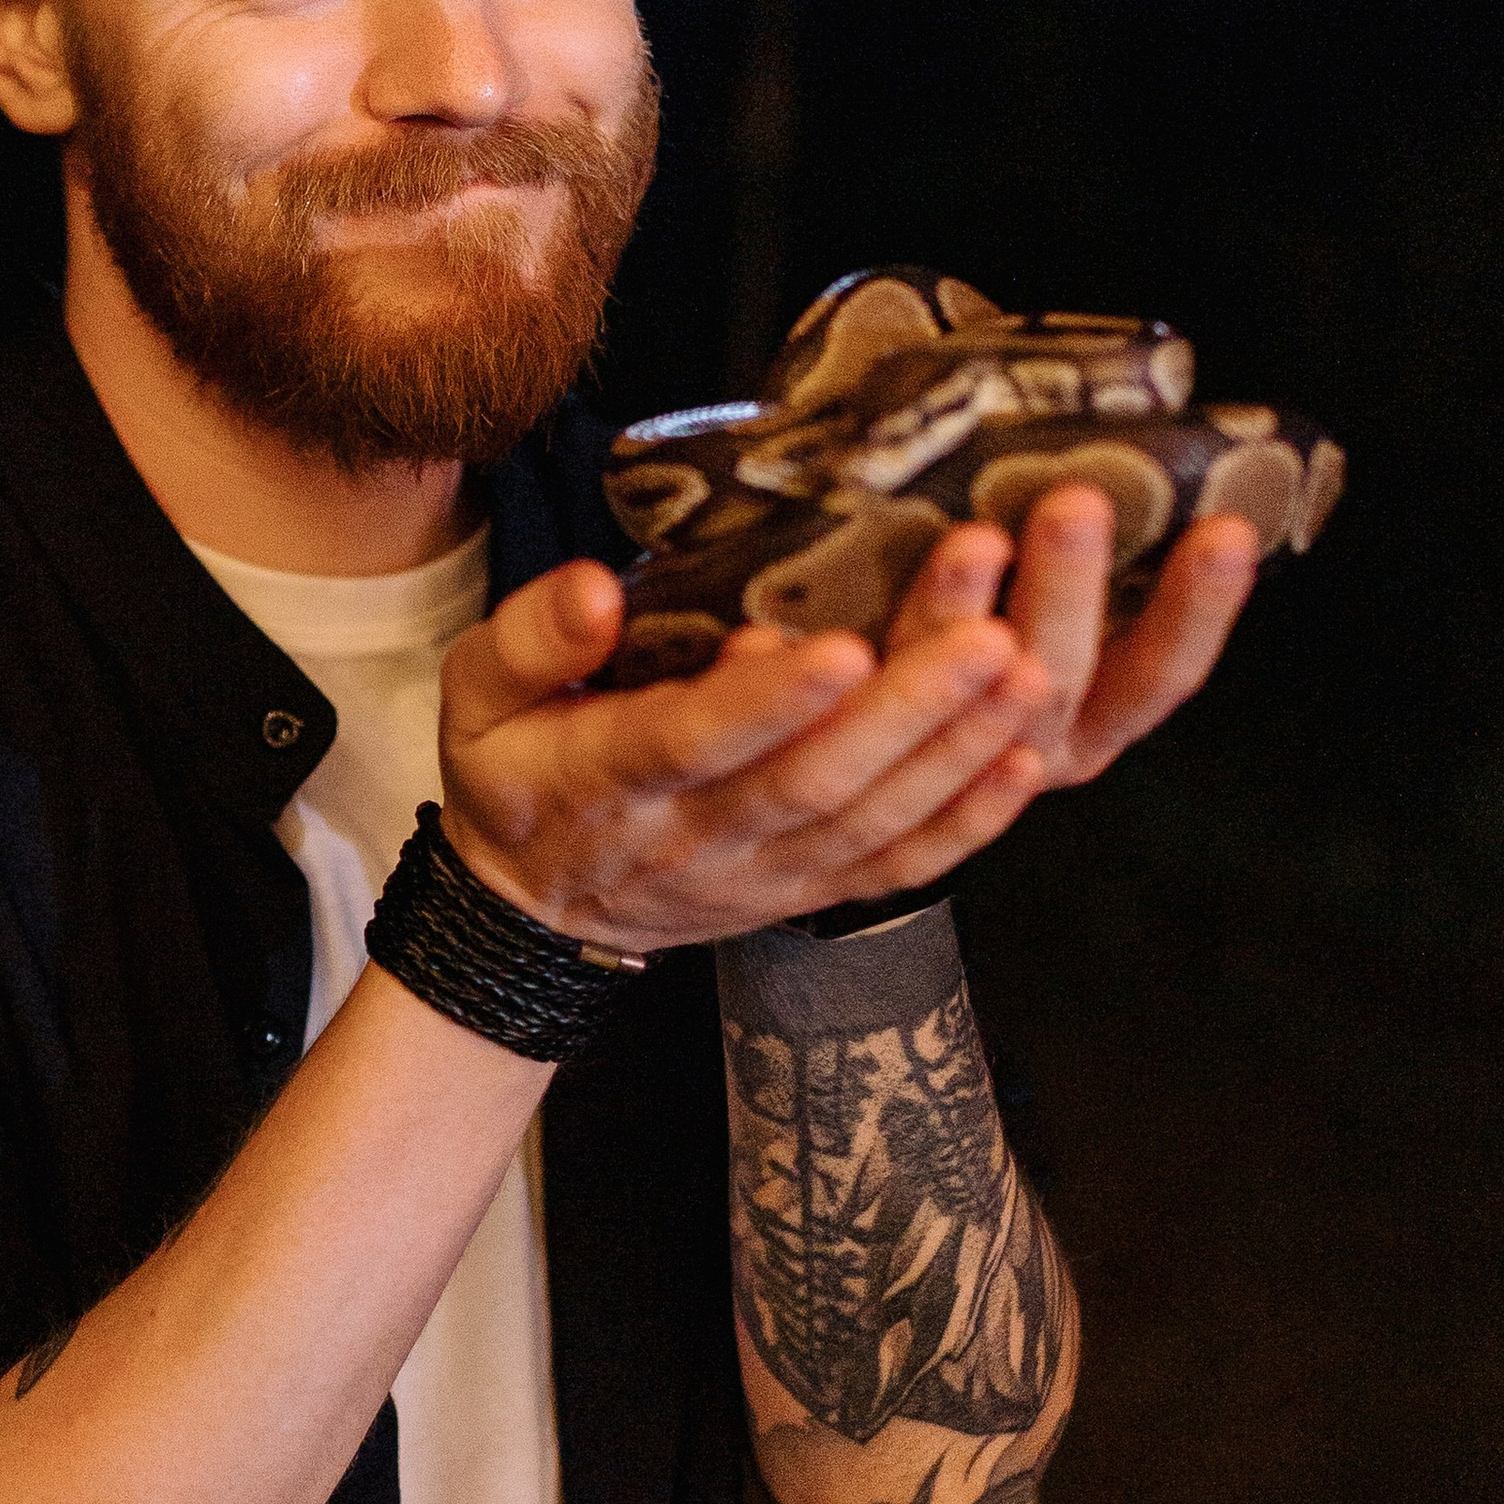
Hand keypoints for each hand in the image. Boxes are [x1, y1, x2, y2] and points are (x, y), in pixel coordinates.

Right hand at [439, 561, 1054, 949]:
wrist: (536, 914)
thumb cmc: (517, 775)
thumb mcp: (477, 695)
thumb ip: (529, 638)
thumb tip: (596, 589)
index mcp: (610, 776)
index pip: (692, 743)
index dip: (768, 704)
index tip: (840, 647)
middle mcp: (697, 836)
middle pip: (811, 783)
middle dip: (906, 710)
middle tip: (986, 631)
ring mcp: (763, 874)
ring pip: (869, 824)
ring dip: (955, 754)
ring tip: (1026, 674)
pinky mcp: (810, 892)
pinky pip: (899, 868)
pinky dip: (968, 823)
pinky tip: (1026, 762)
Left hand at [877, 484, 1262, 787]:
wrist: (858, 739)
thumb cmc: (974, 628)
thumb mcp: (1045, 601)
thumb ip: (1077, 554)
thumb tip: (1128, 448)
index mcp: (1098, 718)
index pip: (1162, 671)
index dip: (1198, 609)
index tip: (1226, 531)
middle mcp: (1036, 745)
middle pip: (1061, 677)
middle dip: (1068, 589)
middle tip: (1075, 505)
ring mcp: (953, 759)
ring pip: (962, 694)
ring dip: (965, 612)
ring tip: (973, 543)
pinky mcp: (868, 755)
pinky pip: (866, 712)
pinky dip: (865, 674)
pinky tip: (856, 639)